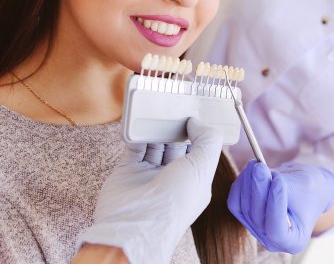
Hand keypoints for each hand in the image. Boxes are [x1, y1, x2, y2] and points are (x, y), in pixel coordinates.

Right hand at [76, 118, 222, 263]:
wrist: (136, 223)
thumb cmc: (174, 201)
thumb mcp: (203, 167)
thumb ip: (207, 140)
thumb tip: (197, 122)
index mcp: (192, 182)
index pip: (197, 153)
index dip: (196, 134)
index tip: (193, 115)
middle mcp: (170, 180)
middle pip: (173, 146)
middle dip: (174, 129)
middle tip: (173, 109)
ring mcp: (147, 176)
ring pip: (153, 145)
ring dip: (155, 129)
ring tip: (156, 112)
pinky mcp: (126, 172)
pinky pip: (132, 147)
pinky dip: (135, 134)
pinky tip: (140, 123)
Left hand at [227, 160, 333, 253]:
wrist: (306, 189)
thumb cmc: (309, 190)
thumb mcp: (302, 187)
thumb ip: (279, 183)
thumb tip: (257, 171)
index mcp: (293, 242)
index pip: (276, 229)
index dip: (275, 205)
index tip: (278, 181)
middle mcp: (272, 241)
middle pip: (257, 217)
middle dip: (258, 188)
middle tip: (260, 166)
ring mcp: (256, 230)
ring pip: (243, 207)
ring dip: (247, 183)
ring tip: (256, 163)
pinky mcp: (245, 217)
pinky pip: (236, 202)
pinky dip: (241, 185)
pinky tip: (249, 170)